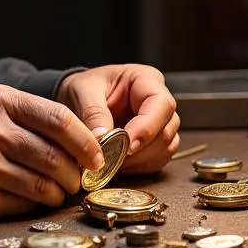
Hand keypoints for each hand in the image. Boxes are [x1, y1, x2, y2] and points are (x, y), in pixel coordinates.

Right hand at [0, 84, 105, 220]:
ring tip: (56, 190)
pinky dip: (34, 205)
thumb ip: (26, 113)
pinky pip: (24, 206)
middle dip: (77, 173)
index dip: (88, 141)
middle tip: (81, 179)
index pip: (60, 120)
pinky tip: (27, 198)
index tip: (99, 156)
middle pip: (58, 158)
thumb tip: (78, 137)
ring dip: (59, 193)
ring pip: (46, 186)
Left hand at [55, 64, 178, 173]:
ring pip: (166, 147)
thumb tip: (102, 137)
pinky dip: (140, 167)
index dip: (147, 128)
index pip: (161, 104)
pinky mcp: (156, 142)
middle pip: (167, 129)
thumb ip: (93, 113)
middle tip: (114, 158)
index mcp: (146, 80)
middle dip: (141, 149)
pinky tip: (120, 165)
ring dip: (141, 160)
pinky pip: (158, 159)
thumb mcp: (83, 91)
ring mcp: (161, 123)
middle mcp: (159, 101)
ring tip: (113, 161)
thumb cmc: (86, 87)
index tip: (127, 146)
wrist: (80, 98)